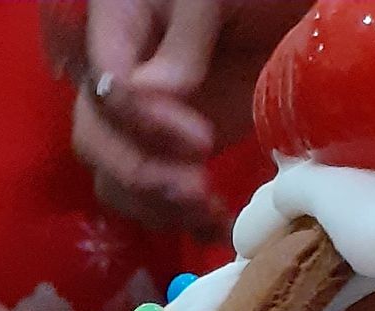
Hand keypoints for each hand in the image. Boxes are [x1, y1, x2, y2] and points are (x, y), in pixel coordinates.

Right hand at [45, 0, 225, 233]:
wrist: (279, 16)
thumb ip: (186, 38)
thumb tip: (160, 91)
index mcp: (117, 26)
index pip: (106, 87)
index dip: (144, 122)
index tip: (202, 140)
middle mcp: (116, 81)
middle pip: (95, 141)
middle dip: (141, 175)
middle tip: (196, 190)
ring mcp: (140, 125)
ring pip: (116, 182)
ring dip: (158, 207)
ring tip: (210, 211)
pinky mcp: (169, 157)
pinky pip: (152, 201)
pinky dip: (182, 221)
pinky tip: (217, 226)